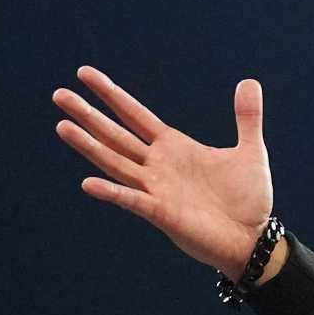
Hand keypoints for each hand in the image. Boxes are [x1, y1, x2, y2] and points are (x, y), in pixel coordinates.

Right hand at [53, 66, 273, 277]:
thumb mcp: (251, 152)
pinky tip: (88, 184)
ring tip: (62, 127)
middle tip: (59, 95)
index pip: (134, 114)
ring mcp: (157, 189)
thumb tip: (250, 82)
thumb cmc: (249, 201)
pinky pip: (133, 201)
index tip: (85, 74)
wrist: (254, 240)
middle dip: (88, 115)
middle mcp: (158, 165)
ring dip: (89, 146)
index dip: (111, 94)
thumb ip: (247, 118)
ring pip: (115, 163)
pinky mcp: (162, 213)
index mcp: (173, 147)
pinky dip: (112, 193)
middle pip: (115, 135)